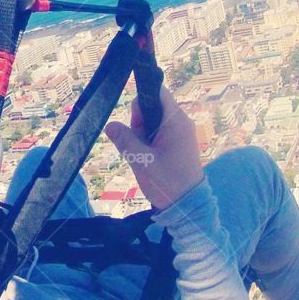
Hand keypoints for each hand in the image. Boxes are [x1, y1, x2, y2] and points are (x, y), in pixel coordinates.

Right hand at [105, 84, 202, 209]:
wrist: (188, 207)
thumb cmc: (167, 182)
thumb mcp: (141, 160)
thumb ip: (124, 139)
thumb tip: (110, 124)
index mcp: (175, 120)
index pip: (157, 91)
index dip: (141, 99)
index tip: (134, 121)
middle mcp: (181, 121)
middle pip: (153, 106)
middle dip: (139, 121)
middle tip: (138, 144)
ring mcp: (181, 132)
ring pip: (154, 121)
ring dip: (143, 134)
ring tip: (143, 155)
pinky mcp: (179, 143)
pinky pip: (160, 132)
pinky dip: (150, 141)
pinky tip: (148, 158)